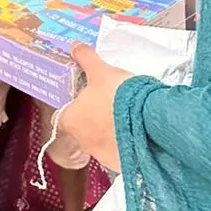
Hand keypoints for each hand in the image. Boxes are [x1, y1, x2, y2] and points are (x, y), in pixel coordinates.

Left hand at [60, 43, 131, 172]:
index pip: (60, 117)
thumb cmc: (119, 97)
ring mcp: (102, 155)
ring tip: (123, 115)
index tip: (79, 99)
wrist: (150, 122)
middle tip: (106, 103)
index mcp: (72, 120)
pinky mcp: (120, 163)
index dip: (69, 107)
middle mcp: (83, 141)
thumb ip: (86, 59)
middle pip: (81, 128)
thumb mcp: (101, 71)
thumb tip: (75, 47)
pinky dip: (123, 142)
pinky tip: (134, 129)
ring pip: (100, 141)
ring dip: (108, 130)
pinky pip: (118, 151)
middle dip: (92, 117)